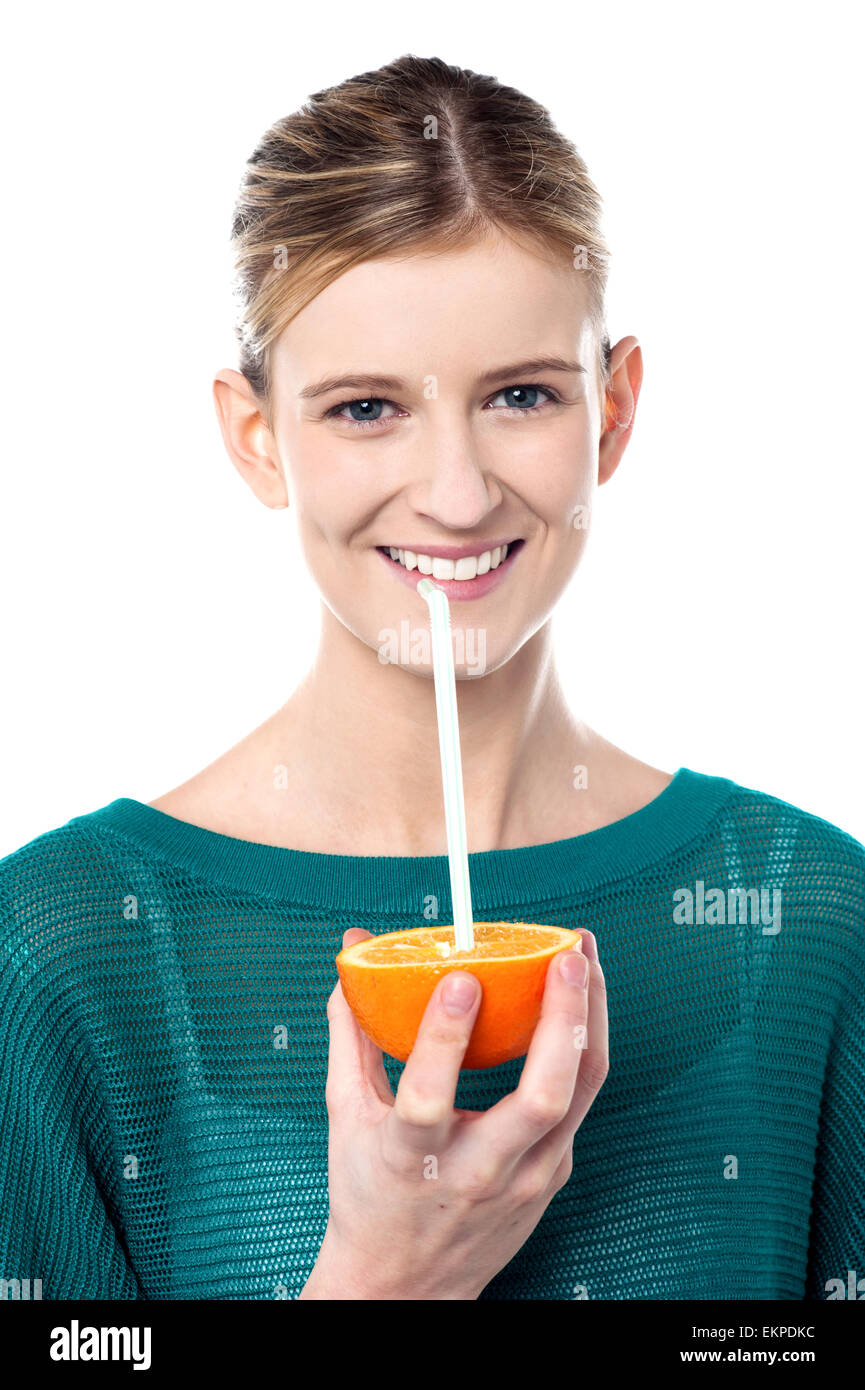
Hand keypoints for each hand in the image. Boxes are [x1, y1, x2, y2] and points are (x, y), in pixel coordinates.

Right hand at [300, 927, 607, 1299]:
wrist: (407, 1288)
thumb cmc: (370, 1194)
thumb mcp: (348, 1118)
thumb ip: (351, 1034)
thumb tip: (350, 955)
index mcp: (412, 1157)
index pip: (431, 1098)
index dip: (447, 1038)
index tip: (463, 979)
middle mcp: (477, 1172)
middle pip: (540, 1098)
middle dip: (562, 1019)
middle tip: (565, 956)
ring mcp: (525, 1179)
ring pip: (578, 1095)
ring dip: (590, 1020)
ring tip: (584, 957)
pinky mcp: (553, 1177)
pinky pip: (580, 1102)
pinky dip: (583, 1045)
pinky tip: (579, 1000)